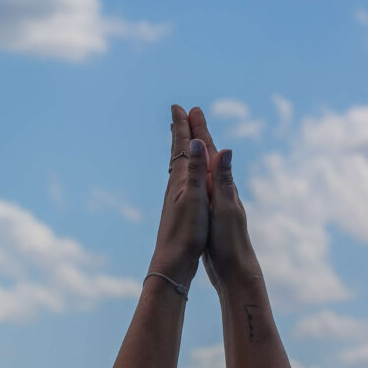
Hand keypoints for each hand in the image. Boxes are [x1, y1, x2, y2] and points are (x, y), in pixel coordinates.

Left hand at [149, 105, 210, 287]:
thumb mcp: (195, 199)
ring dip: (182, 148)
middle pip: (177, 152)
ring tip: (182, 138)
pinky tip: (185, 176)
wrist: (172, 262)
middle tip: (179, 112)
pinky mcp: (180, 208)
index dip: (182, 126)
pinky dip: (185, 167)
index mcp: (180, 180)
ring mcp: (176, 197)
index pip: (181, 146)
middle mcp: (176, 185)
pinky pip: (183, 179)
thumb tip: (195, 141)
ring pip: (179, 165)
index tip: (179, 106)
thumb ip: (195, 170)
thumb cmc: (185, 232)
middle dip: (180, 131)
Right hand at [186, 106, 261, 292]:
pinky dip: (193, 172)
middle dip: (196, 133)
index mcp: (221, 184)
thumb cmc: (230, 240)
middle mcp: (219, 188)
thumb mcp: (225, 207)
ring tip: (187, 139)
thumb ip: (224, 179)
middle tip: (187, 113)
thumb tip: (224, 149)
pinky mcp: (209, 212)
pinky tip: (191, 176)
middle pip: (205, 155)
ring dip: (194, 151)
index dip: (198, 129)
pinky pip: (199, 183)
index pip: (208, 150)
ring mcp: (214, 200)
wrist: (235, 270)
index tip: (190, 108)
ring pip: (201, 168)